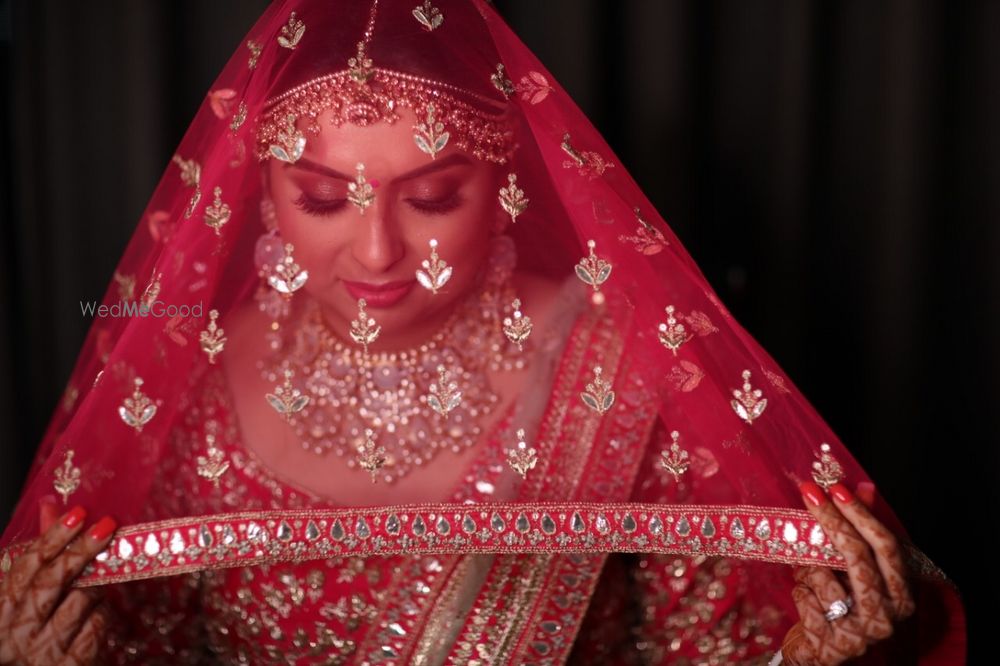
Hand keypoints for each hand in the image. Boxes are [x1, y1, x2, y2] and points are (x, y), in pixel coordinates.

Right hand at [0, 497, 115, 664]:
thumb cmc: (34, 629)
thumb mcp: (27, 593)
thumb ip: (40, 554)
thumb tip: (49, 504)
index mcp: (1, 609)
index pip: (25, 566)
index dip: (52, 537)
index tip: (78, 513)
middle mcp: (15, 632)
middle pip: (50, 582)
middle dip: (81, 550)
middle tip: (107, 525)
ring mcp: (41, 652)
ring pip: (79, 602)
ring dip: (94, 586)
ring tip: (94, 586)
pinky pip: (96, 626)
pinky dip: (100, 614)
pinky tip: (94, 614)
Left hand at [780, 482, 915, 664]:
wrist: (820, 654)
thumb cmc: (839, 605)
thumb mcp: (853, 571)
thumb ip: (862, 532)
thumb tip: (865, 487)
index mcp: (900, 594)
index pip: (886, 547)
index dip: (861, 515)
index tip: (837, 488)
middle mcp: (887, 615)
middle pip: (858, 557)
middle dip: (831, 520)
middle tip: (809, 493)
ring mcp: (860, 632)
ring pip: (824, 575)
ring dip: (807, 566)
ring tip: (806, 572)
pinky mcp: (831, 643)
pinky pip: (805, 597)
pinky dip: (799, 590)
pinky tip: (805, 599)